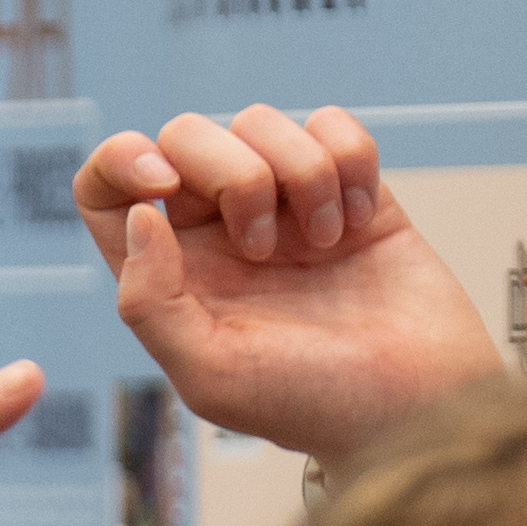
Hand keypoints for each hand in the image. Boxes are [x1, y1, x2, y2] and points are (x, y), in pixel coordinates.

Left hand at [73, 105, 503, 470]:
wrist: (420, 403)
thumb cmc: (315, 403)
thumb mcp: (210, 375)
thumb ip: (151, 302)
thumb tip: (140, 214)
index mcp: (172, 273)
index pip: (106, 189)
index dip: (120, 162)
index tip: (163, 183)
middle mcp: (218, 231)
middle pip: (185, 135)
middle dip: (229, 172)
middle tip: (265, 247)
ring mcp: (284, 205)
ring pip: (260, 122)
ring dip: (300, 175)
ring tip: (325, 246)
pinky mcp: (351, 187)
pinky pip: (332, 125)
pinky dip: (350, 161)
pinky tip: (359, 222)